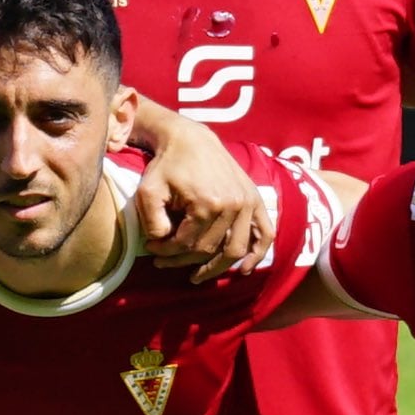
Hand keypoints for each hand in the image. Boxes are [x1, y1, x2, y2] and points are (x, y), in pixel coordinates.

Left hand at [123, 94, 275, 280]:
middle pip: (210, 249)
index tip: (152, 249)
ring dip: (217, 268)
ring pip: (236, 249)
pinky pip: (265, 234)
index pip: (188, 244)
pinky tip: (244, 270)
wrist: (191, 139)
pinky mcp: (255, 200)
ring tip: (197, 276)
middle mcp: (233, 205)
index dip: (167, 252)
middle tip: (163, 262)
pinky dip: (257, 255)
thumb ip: (151, 219)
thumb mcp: (148, 189)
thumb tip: (163, 242)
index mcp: (208, 203)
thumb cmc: (167, 164)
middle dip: (183, 260)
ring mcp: (247, 203)